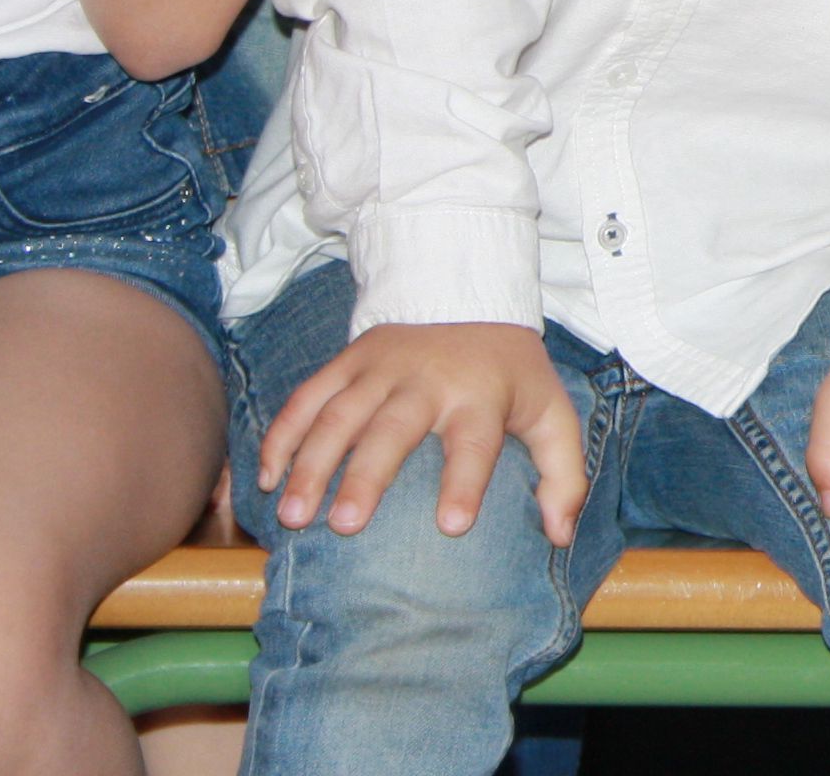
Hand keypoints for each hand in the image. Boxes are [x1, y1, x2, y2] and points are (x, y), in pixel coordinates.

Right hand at [258, 319, 585, 543]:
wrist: (471, 293)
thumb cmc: (511, 373)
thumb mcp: (552, 412)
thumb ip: (563, 473)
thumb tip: (559, 536)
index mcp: (482, 395)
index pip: (475, 442)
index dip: (466, 482)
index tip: (453, 527)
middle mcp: (427, 380)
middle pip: (392, 429)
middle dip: (366, 476)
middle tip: (343, 527)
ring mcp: (380, 368)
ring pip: (337, 416)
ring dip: (311, 464)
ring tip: (292, 516)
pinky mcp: (346, 361)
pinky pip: (305, 398)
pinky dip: (280, 436)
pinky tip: (266, 479)